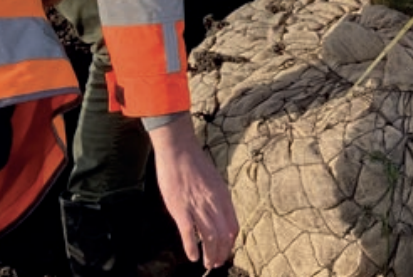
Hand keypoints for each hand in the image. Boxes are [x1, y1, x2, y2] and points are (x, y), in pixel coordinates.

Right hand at [149, 117, 238, 269]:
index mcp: (223, 196)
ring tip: (208, 264)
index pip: (233, 226)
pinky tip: (193, 257)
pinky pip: (190, 233)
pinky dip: (192, 248)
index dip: (230, 242)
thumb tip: (218, 213)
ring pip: (209, 238)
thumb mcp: (214, 180)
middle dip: (222, 253)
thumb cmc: (194, 162)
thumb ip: (217, 198)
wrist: (179, 149)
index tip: (226, 250)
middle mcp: (214, 203)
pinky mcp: (181, 208)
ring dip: (210, 254)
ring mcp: (198, 206)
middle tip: (217, 263)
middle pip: (223, 236)